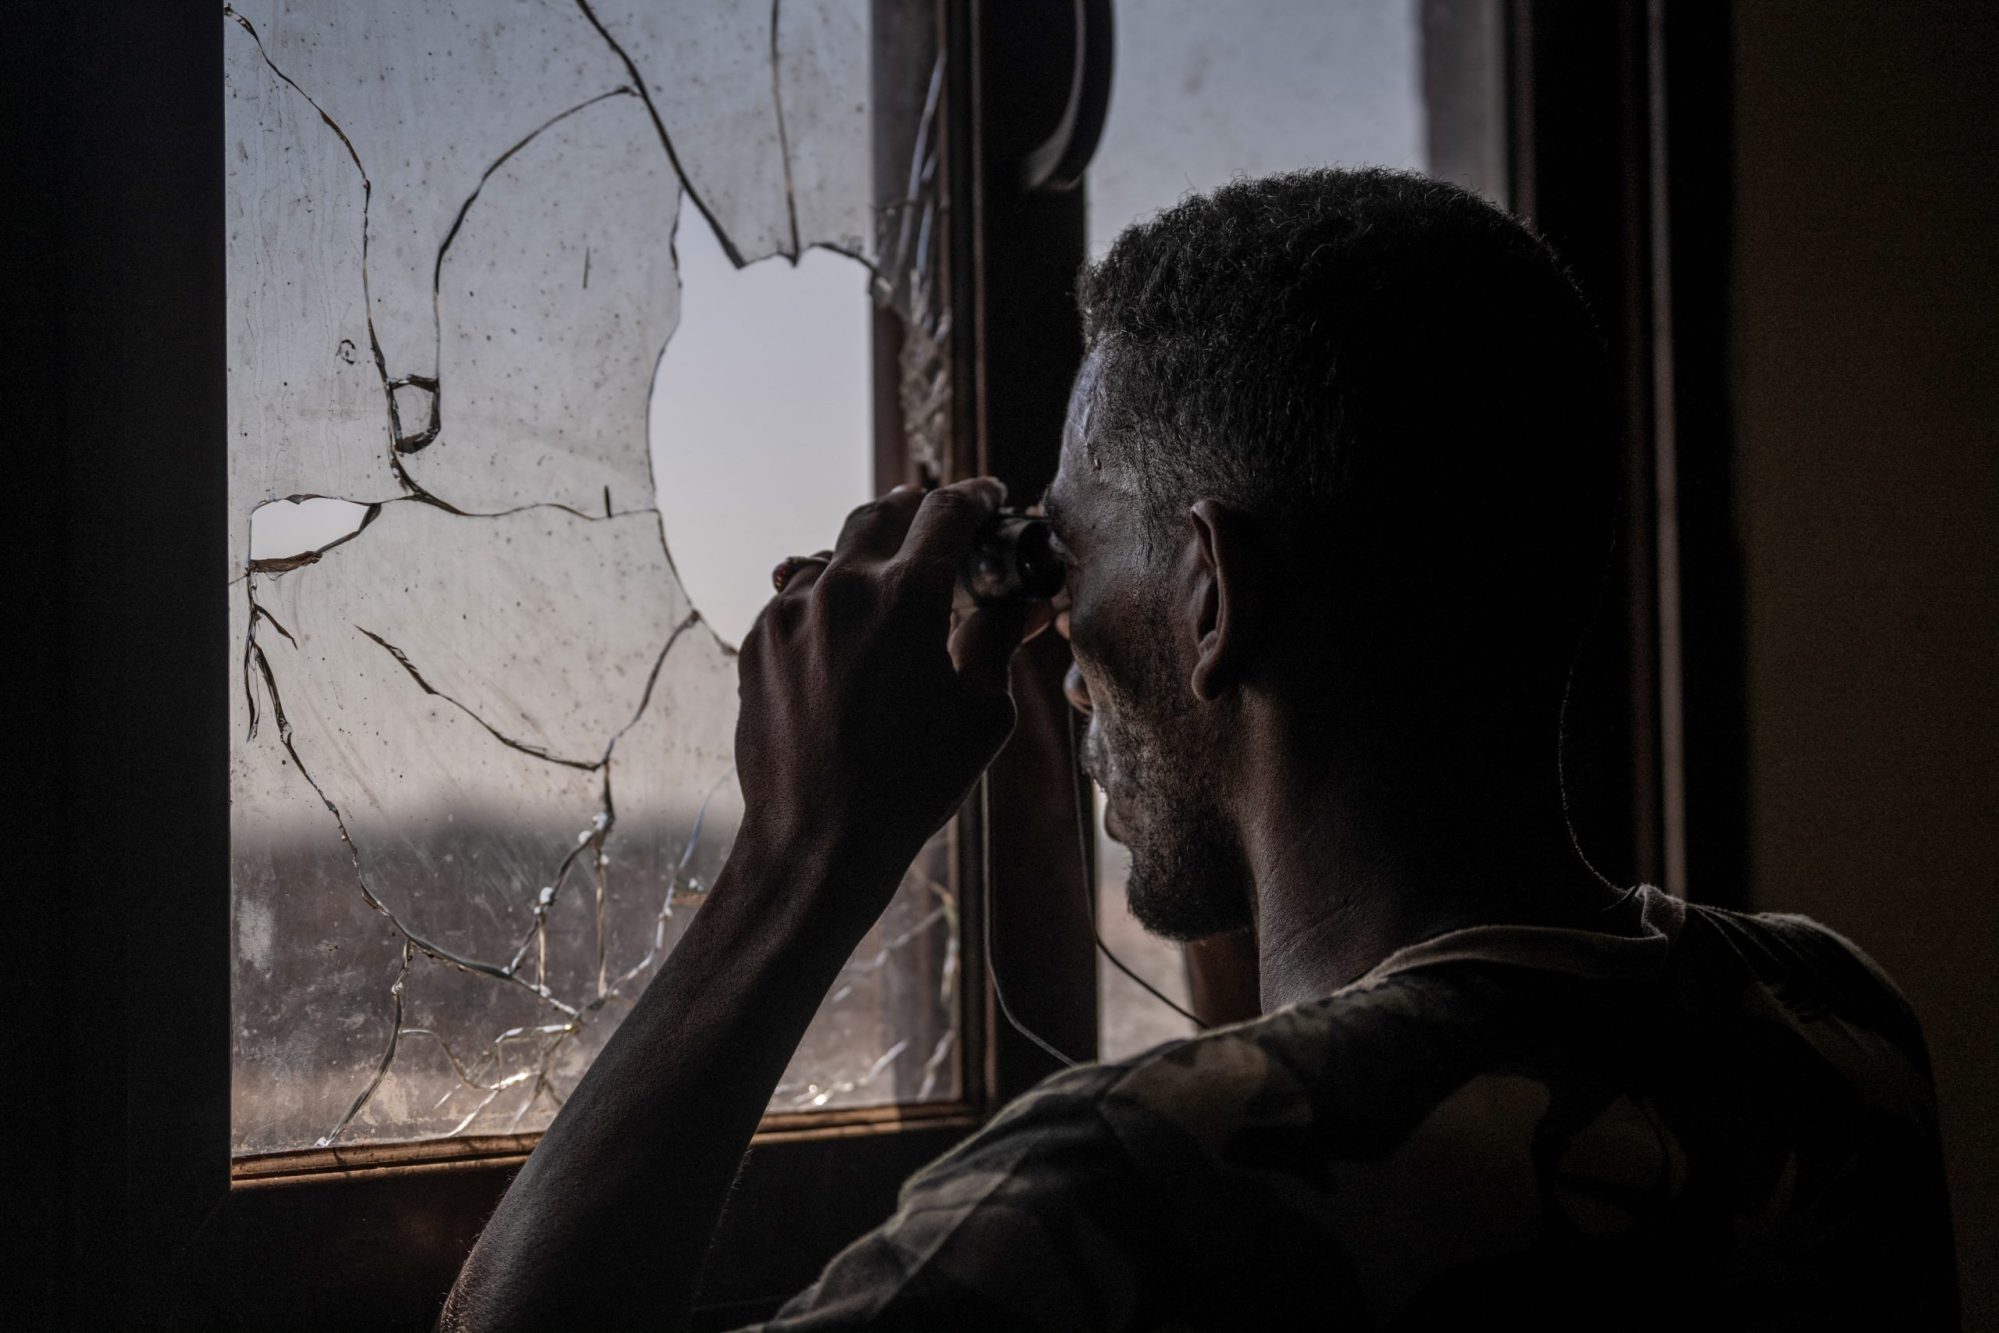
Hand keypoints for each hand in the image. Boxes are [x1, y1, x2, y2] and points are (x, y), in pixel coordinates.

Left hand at [732, 479, 1046, 917]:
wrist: (818, 839)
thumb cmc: (913, 783)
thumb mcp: (982, 713)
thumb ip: (999, 640)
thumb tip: (1026, 604)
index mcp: (905, 595)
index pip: (946, 513)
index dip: (975, 498)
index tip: (989, 497)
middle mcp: (840, 588)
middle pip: (883, 514)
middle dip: (919, 510)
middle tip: (943, 524)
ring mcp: (789, 612)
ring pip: (833, 552)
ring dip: (869, 553)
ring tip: (892, 573)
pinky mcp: (758, 642)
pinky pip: (797, 596)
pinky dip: (829, 597)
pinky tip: (847, 625)